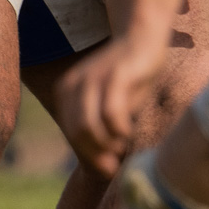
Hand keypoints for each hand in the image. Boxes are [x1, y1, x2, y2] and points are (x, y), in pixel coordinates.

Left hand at [55, 34, 165, 177]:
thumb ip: (100, 127)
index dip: (87, 155)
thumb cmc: (128, 76)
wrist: (141, 39)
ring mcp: (92, 79)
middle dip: (94, 155)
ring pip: (87, 125)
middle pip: (77, 132)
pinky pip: (110, 112)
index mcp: (66, 92)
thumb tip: (100, 166)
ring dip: (105, 144)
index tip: (106, 169)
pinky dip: (118, 130)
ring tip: (121, 147)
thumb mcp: (109, 102)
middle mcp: (73, 86)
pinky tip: (127, 132)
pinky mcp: (114, 76)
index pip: (71, 132)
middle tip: (113, 167)